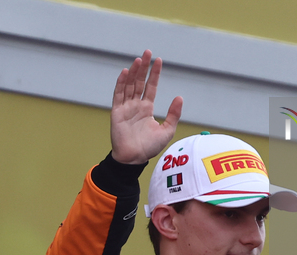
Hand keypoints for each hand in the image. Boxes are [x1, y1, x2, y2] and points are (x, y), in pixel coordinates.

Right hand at [110, 50, 182, 164]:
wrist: (134, 158)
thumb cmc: (149, 147)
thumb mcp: (167, 130)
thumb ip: (173, 114)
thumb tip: (179, 97)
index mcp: (146, 108)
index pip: (150, 87)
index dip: (154, 74)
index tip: (158, 61)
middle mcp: (135, 105)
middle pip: (139, 82)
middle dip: (143, 67)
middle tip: (148, 52)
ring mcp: (125, 107)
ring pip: (129, 85)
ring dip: (133, 72)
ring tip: (139, 60)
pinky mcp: (117, 112)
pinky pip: (118, 95)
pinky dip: (121, 83)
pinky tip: (125, 72)